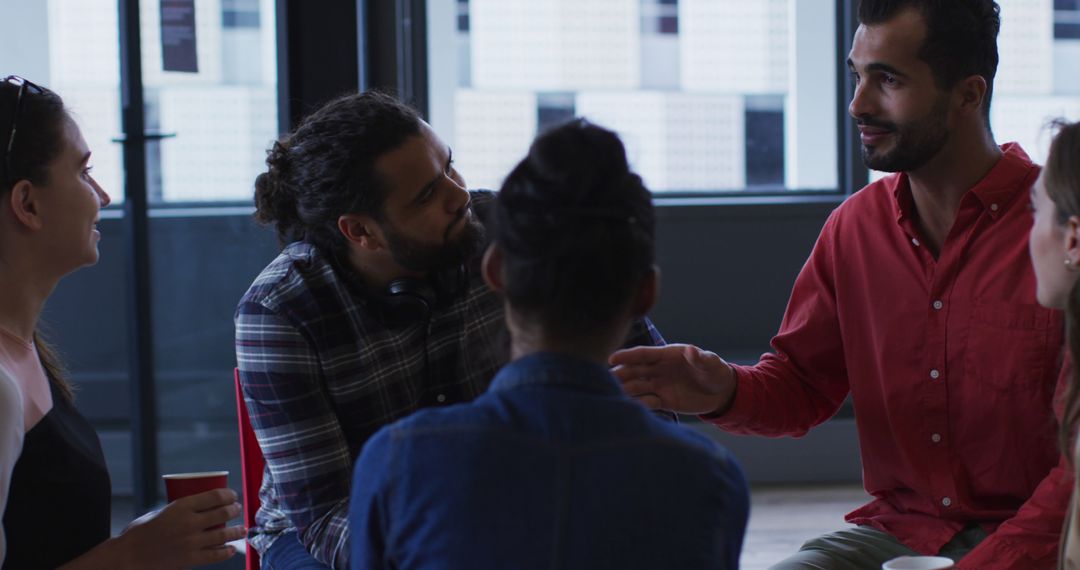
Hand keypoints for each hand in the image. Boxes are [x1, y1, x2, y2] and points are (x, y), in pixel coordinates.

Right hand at [117, 488, 244, 568]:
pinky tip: (231, 549)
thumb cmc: (140, 532)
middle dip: (234, 510)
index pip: (214, 496)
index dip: (229, 494)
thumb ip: (179, 510)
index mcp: (181, 506)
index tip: (233, 495)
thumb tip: (198, 508)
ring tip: (241, 529)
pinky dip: (226, 551)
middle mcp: (189, 523)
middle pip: (222, 513)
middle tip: (237, 509)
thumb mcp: (160, 512)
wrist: (128, 557)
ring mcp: (191, 542)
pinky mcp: (190, 559)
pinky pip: (215, 555)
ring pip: (223, 534)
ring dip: (236, 531)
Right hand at [610, 344, 736, 415]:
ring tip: (615, 396)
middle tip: (606, 380)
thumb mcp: (711, 364)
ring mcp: (659, 385)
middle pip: (634, 371)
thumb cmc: (716, 371)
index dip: (627, 356)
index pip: (643, 354)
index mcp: (667, 355)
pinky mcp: (663, 401)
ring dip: (626, 390)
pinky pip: (647, 402)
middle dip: (620, 374)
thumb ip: (701, 359)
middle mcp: (659, 369)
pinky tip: (636, 408)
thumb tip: (692, 351)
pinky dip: (640, 404)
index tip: (612, 359)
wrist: (722, 392)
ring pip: (637, 387)